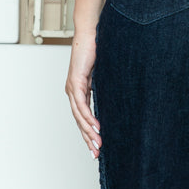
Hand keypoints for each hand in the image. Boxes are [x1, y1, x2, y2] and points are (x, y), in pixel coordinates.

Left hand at [65, 28, 101, 159]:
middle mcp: (72, 91)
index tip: (97, 148)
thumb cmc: (97, 50)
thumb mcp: (102, 75)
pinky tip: (95, 127)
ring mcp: (72, 87)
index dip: (89, 134)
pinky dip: (88, 117)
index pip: (82, 118)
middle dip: (88, 139)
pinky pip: (81, 104)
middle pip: (79, 122)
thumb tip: (116, 98)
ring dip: (88, 132)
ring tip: (97, 145)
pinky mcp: (75, 81)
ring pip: (79, 116)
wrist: (90, 33)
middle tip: (96, 154)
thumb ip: (103, 87)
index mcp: (78, 91)